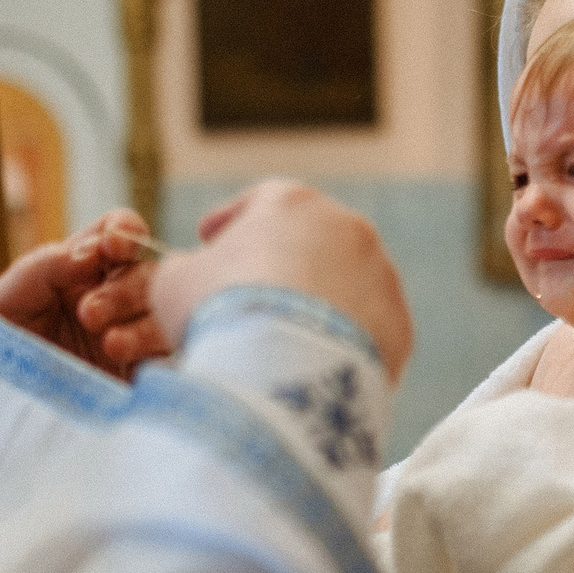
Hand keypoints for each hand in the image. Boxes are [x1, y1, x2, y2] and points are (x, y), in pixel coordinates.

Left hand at [0, 208, 169, 377]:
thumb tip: (94, 253)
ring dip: (145, 327)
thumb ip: (47, 266)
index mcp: (87, 268)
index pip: (121, 233)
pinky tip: (136, 368)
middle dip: (127, 289)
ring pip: (168, 318)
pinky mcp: (142, 379)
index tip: (113, 246)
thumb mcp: (9, 297)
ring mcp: (135, 338)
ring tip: (111, 346)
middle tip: (89, 313)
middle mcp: (118, 298)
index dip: (126, 232)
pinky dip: (162, 360)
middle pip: (151, 276)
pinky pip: (172, 362)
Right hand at [148, 181, 413, 382]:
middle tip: (254, 297)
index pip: (262, 201)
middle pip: (312, 243)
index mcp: (292, 202)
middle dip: (284, 265)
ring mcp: (381, 277)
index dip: (233, 221)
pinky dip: (344, 344)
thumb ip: (183, 267)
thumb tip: (188, 271)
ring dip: (320, 306)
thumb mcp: (174, 281)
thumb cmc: (219, 314)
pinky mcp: (399, 327)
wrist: (282, 371)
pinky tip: (317, 367)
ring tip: (287, 343)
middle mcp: (347, 228)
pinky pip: (366, 331)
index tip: (211, 239)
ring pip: (346, 286)